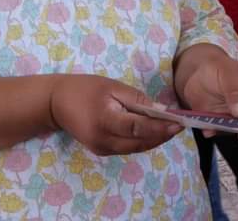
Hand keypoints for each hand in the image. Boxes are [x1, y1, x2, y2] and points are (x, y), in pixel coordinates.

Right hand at [49, 75, 181, 155]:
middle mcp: (104, 140)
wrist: (56, 104)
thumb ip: (136, 99)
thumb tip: (162, 110)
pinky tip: (154, 131)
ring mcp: (102, 149)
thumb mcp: (112, 87)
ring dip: (155, 140)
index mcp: (105, 121)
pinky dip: (142, 141)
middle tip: (181, 126)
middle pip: (140, 142)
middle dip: (162, 135)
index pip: (138, 128)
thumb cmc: (85, 89)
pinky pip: (127, 148)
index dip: (160, 127)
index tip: (179, 123)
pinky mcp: (102, 151)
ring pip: (135, 148)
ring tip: (172, 128)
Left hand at [174, 44, 237, 142]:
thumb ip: (236, 93)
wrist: (198, 69)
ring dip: (229, 133)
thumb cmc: (222, 68)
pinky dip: (212, 132)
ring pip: (237, 132)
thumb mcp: (232, 76)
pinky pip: (217, 131)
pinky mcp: (216, 121)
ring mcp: (232, 117)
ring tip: (220, 126)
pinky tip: (208, 128)